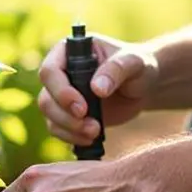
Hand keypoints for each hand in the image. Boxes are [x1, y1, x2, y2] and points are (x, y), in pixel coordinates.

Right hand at [36, 33, 158, 146]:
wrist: (144, 86)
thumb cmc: (138, 66)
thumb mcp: (133, 62)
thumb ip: (116, 70)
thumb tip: (97, 88)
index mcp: (69, 51)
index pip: (50, 70)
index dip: (61, 91)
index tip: (82, 108)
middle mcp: (60, 73)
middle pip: (46, 98)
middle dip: (66, 116)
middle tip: (92, 126)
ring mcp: (62, 95)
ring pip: (50, 116)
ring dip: (69, 130)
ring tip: (95, 133)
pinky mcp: (69, 114)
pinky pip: (58, 129)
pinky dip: (72, 137)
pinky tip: (91, 139)